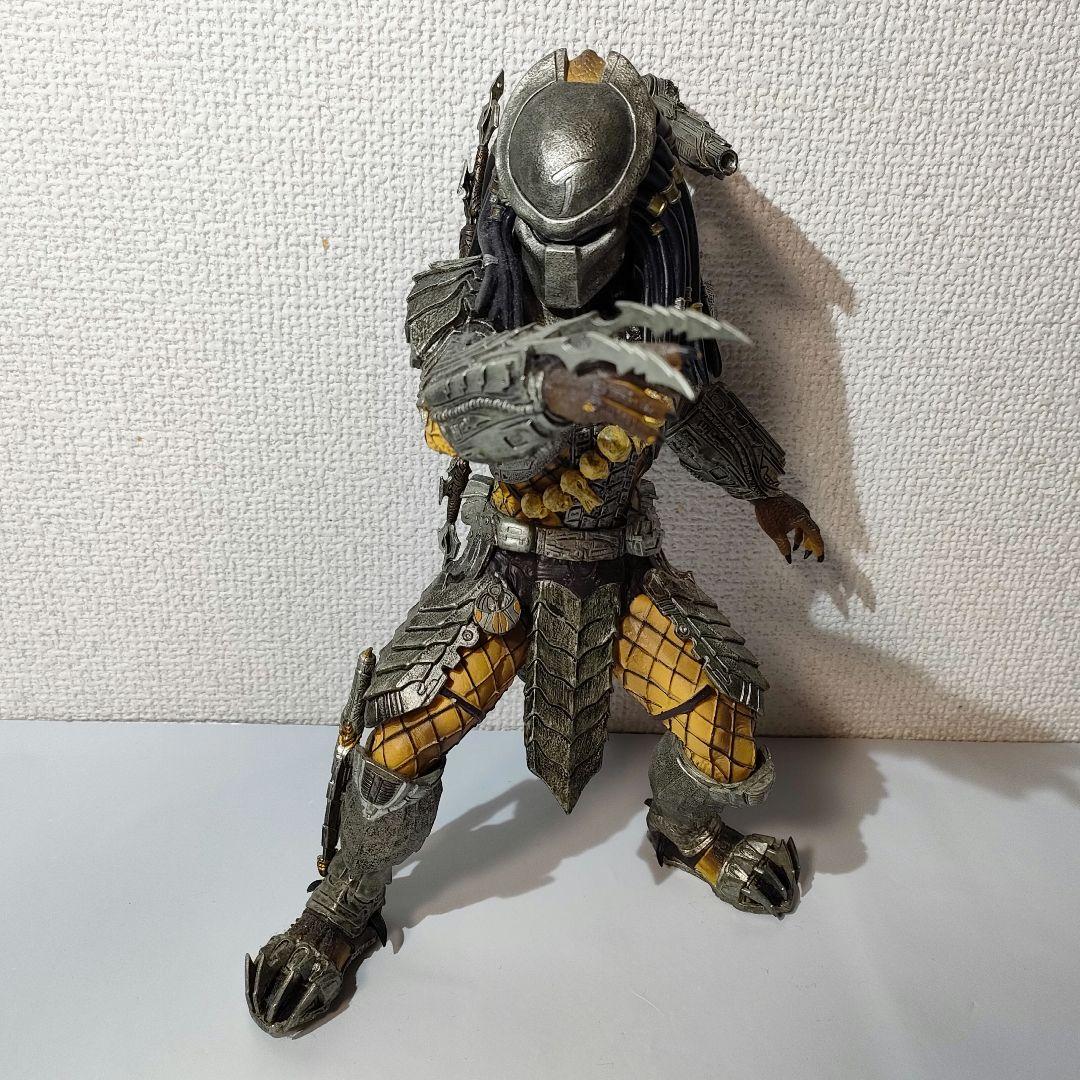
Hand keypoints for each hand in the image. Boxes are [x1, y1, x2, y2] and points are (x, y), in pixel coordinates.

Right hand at [541, 343, 685, 442]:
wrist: (551, 387)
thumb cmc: (582, 375)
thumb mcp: (604, 364)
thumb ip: (630, 366)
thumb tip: (661, 366)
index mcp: (614, 355)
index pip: (643, 350)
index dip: (664, 353)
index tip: (683, 357)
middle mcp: (610, 368)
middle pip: (644, 374)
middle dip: (665, 384)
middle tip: (682, 393)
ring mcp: (604, 387)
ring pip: (636, 398)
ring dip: (654, 409)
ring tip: (665, 415)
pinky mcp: (598, 406)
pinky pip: (624, 418)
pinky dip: (640, 428)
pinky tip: (651, 435)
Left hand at [752, 494, 824, 562]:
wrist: (762, 494)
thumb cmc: (769, 513)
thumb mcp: (775, 533)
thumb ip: (784, 546)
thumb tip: (788, 558)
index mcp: (803, 520)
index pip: (815, 536)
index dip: (818, 548)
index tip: (819, 558)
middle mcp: (804, 514)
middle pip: (813, 532)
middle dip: (812, 545)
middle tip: (809, 555)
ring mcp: (799, 509)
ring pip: (805, 527)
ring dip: (803, 538)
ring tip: (796, 548)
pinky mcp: (793, 507)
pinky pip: (800, 522)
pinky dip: (798, 531)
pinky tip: (791, 537)